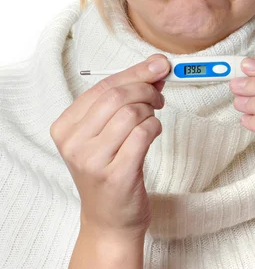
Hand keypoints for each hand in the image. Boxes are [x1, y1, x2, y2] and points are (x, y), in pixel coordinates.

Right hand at [50, 53, 170, 238]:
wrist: (109, 221)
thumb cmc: (109, 170)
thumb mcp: (107, 131)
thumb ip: (125, 97)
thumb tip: (155, 66)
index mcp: (65, 127)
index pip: (102, 86)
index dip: (134, 71)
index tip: (158, 64)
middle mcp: (73, 143)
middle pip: (116, 96)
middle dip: (145, 88)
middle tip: (158, 95)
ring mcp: (92, 161)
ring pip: (131, 113)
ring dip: (151, 110)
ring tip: (152, 118)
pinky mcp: (116, 175)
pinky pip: (143, 134)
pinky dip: (155, 127)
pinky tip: (153, 133)